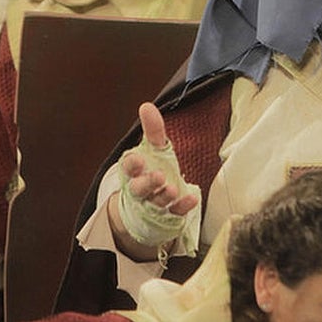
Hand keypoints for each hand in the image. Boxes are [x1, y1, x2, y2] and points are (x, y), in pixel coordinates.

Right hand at [108, 102, 200, 259]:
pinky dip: (182, 207)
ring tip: (172, 188)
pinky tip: (192, 199)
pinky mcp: (167, 215)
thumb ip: (152, 130)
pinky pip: (174, 212)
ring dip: (163, 195)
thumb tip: (146, 105)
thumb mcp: (153, 150)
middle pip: (139, 188)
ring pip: (155, 201)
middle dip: (147, 183)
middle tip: (158, 176)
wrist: (147, 207)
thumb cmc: (150, 171)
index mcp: (134, 172)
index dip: (132, 164)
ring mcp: (153, 204)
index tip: (138, 159)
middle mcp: (141, 190)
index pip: (129, 167)